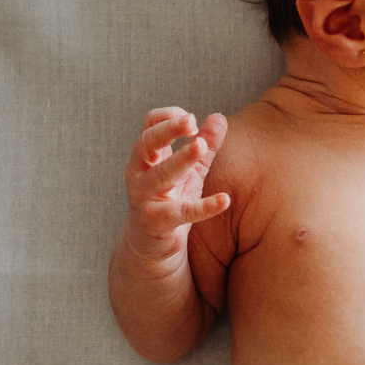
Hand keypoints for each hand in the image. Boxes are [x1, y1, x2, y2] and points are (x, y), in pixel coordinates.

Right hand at [122, 107, 228, 253]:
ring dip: (180, 159)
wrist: (152, 247)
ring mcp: (144, 198)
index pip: (150, 124)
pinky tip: (225, 200)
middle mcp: (139, 173)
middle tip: (191, 121)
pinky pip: (181, 212)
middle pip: (146, 142)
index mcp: (146, 156)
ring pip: (159, 175)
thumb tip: (219, 116)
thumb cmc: (171, 201)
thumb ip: (206, 144)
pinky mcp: (156, 222)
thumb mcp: (190, 170)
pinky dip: (204, 207)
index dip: (170, 117)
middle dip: (167, 129)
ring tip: (201, 147)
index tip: (192, 121)